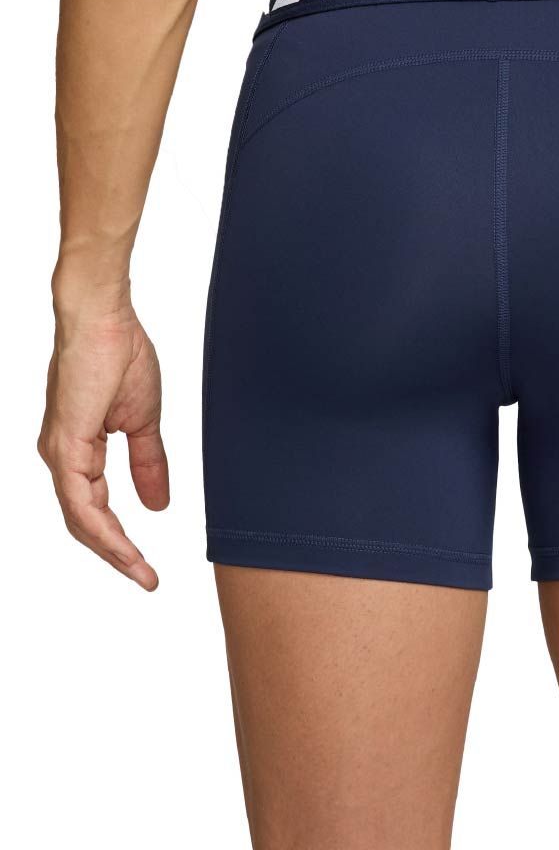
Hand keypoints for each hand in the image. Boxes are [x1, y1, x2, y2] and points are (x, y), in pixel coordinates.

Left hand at [38, 297, 168, 589]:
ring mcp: (60, 452)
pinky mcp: (65, 445)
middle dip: (117, 555)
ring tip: (141, 572)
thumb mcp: (144, 421)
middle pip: (84, 523)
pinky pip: (80, 501)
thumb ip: (148, 463)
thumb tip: (156, 504)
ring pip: (80, 519)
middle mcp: (62, 457)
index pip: (95, 509)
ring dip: (112, 550)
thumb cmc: (120, 355)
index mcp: (78, 450)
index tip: (148, 566)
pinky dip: (102, 528)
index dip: (120, 540)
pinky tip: (122, 545)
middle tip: (146, 579)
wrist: (105, 319)